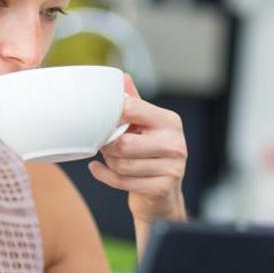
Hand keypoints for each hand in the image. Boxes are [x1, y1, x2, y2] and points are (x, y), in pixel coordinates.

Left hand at [88, 74, 187, 223]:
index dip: (109, 115)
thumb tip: (121, 77)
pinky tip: (98, 169)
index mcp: (169, 121)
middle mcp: (175, 142)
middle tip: (104, 145)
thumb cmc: (148, 153)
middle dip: (106, 146)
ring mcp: (173, 167)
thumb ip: (133, 103)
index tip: (99, 121)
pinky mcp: (163, 188)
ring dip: (108, 162)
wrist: (162, 195)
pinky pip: (121, 181)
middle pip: (123, 143)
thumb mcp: (143, 126)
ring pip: (121, 164)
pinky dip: (103, 175)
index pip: (131, 109)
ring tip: (110, 158)